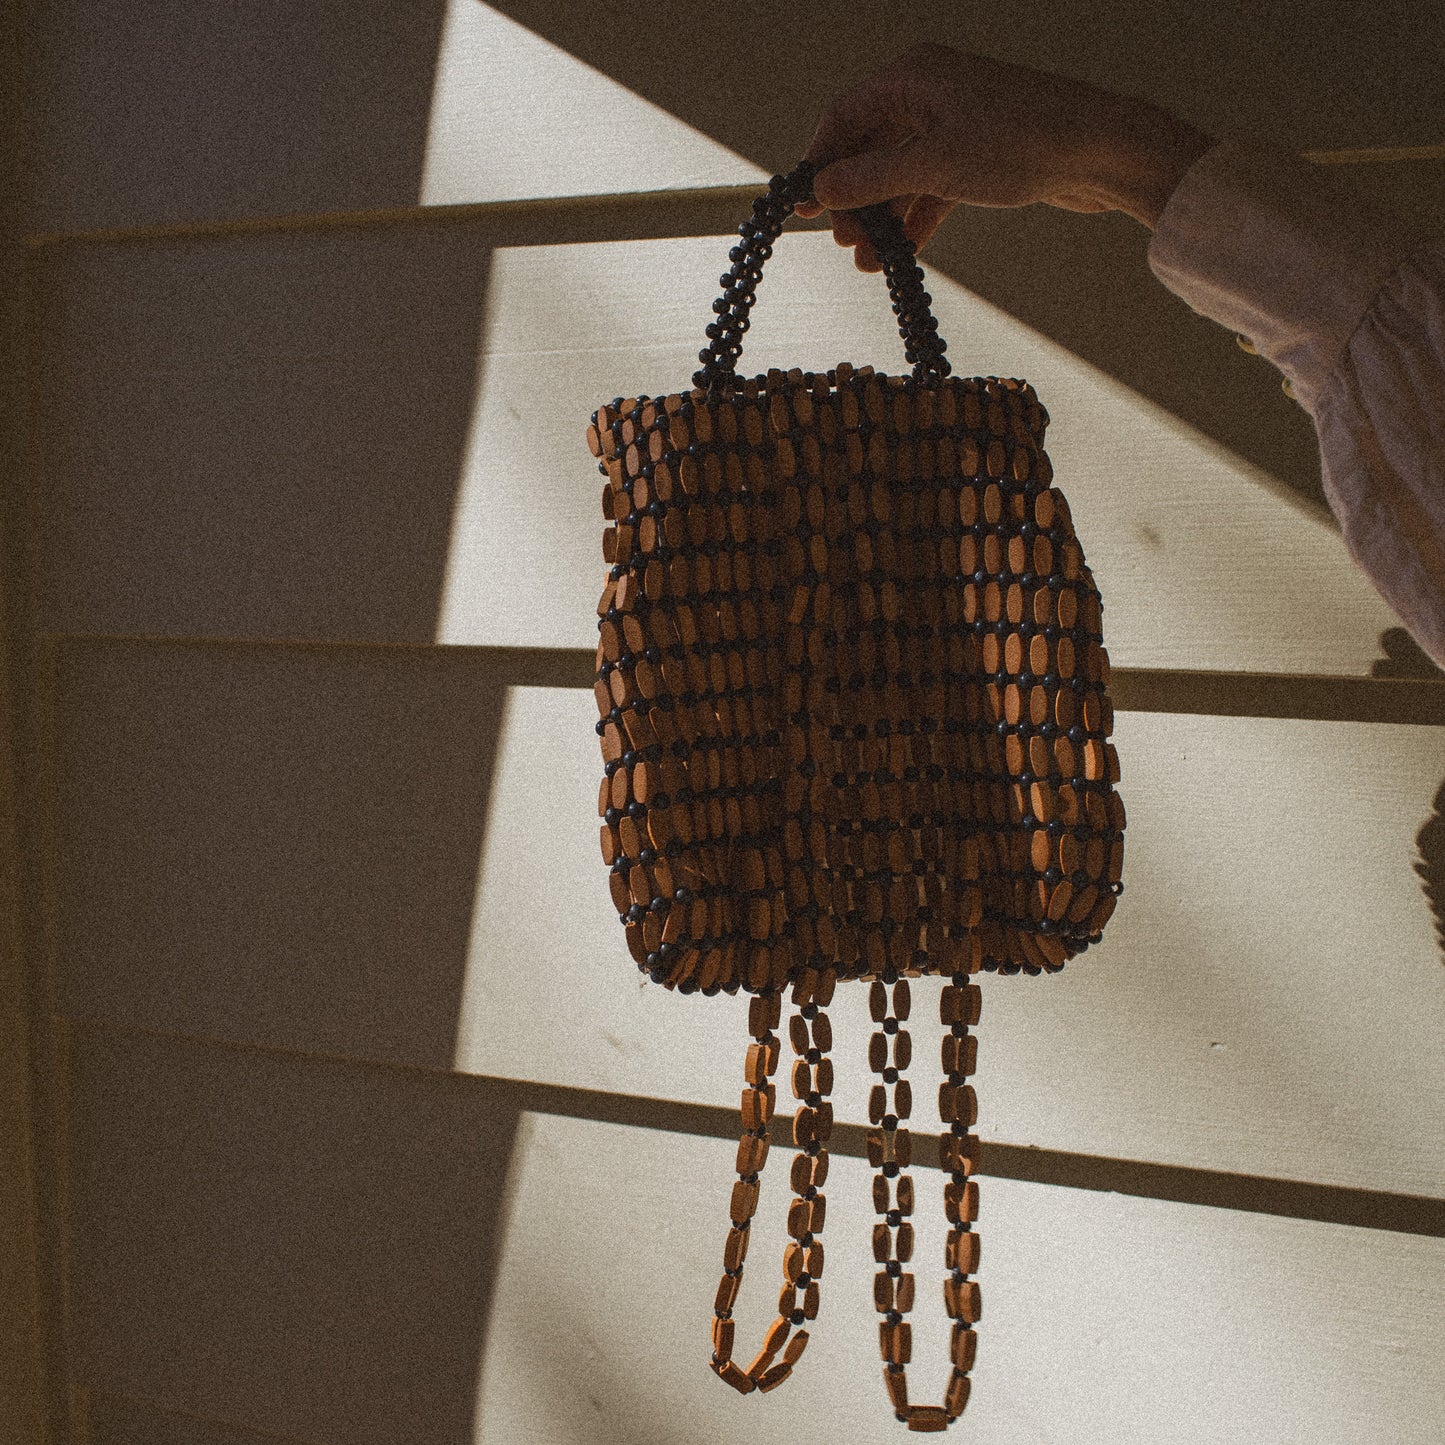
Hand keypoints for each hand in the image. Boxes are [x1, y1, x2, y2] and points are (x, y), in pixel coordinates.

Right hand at [794, 44, 1213, 269]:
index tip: (804, 209)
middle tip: (846, 243)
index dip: (820, 164)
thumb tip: (822, 190)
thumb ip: (871, 179)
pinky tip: (905, 254)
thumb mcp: (933, 164)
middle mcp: (930, 93)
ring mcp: (955, 124)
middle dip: (854, 200)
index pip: (844, 118)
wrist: (1100, 150)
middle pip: (869, 149)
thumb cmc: (1022, 140)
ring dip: (883, 218)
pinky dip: (915, 219)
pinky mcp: (978, 154)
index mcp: (913, 77)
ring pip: (899, 174)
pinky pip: (930, 188)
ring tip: (872, 262)